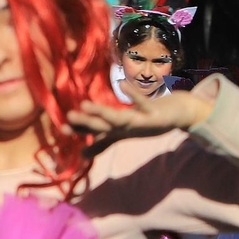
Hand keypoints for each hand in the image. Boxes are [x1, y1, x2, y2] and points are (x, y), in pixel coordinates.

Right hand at [67, 80, 215, 140]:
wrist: (178, 115)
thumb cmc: (148, 121)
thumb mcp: (123, 133)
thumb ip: (103, 142)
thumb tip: (82, 154)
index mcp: (118, 131)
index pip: (94, 129)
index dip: (78, 129)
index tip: (61, 127)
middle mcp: (127, 128)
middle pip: (103, 126)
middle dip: (86, 122)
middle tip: (67, 117)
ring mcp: (140, 121)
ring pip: (118, 118)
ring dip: (102, 113)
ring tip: (84, 105)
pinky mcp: (155, 113)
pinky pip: (142, 103)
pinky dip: (133, 95)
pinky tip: (121, 84)